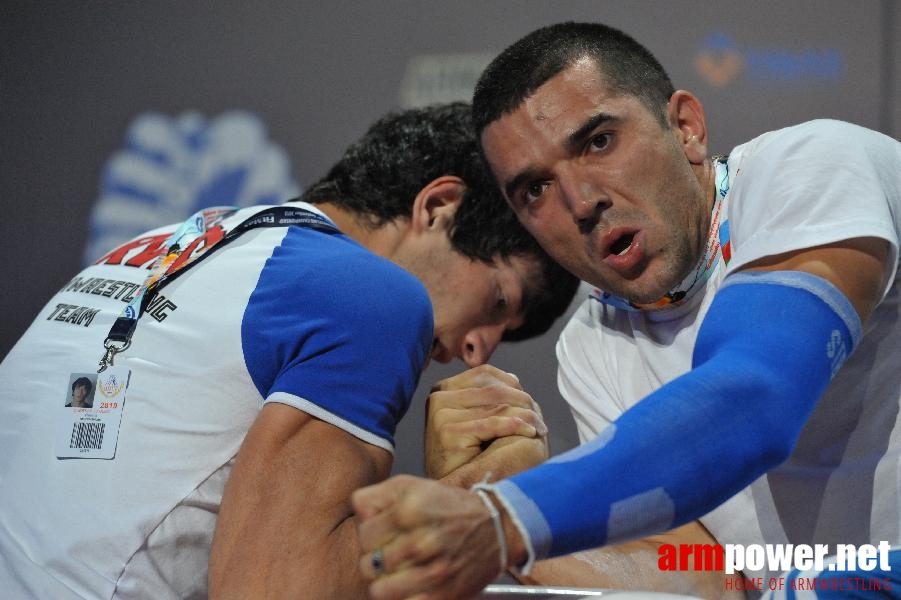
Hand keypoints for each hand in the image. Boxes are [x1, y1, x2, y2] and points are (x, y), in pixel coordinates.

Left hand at [353, 475, 522, 599]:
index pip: (364, 535)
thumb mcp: (412, 485)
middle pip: (368, 564)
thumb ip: (376, 496)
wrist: (496, 527)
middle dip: (375, 560)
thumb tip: (357, 514)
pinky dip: (403, 597)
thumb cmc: (448, 505)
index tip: (382, 535)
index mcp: (409, 510)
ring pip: (380, 591)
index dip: (369, 536)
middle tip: (389, 554)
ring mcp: (433, 571)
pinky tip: (410, 585)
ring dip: (384, 582)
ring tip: (395, 573)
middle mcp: (420, 541)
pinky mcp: (443, 594)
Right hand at [426, 365, 546, 482]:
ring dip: (526, 415)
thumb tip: (514, 379)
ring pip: (497, 405)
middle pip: (493, 389)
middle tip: (540, 419)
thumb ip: (491, 398)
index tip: (530, 403)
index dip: (512, 385)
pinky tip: (531, 433)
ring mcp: (441, 414)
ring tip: (540, 428)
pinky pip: (493, 424)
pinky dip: (517, 426)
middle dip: (523, 402)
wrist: (453, 491)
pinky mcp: (449, 432)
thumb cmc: (469, 458)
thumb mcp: (477, 420)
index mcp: (443, 389)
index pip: (485, 374)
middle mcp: (439, 397)